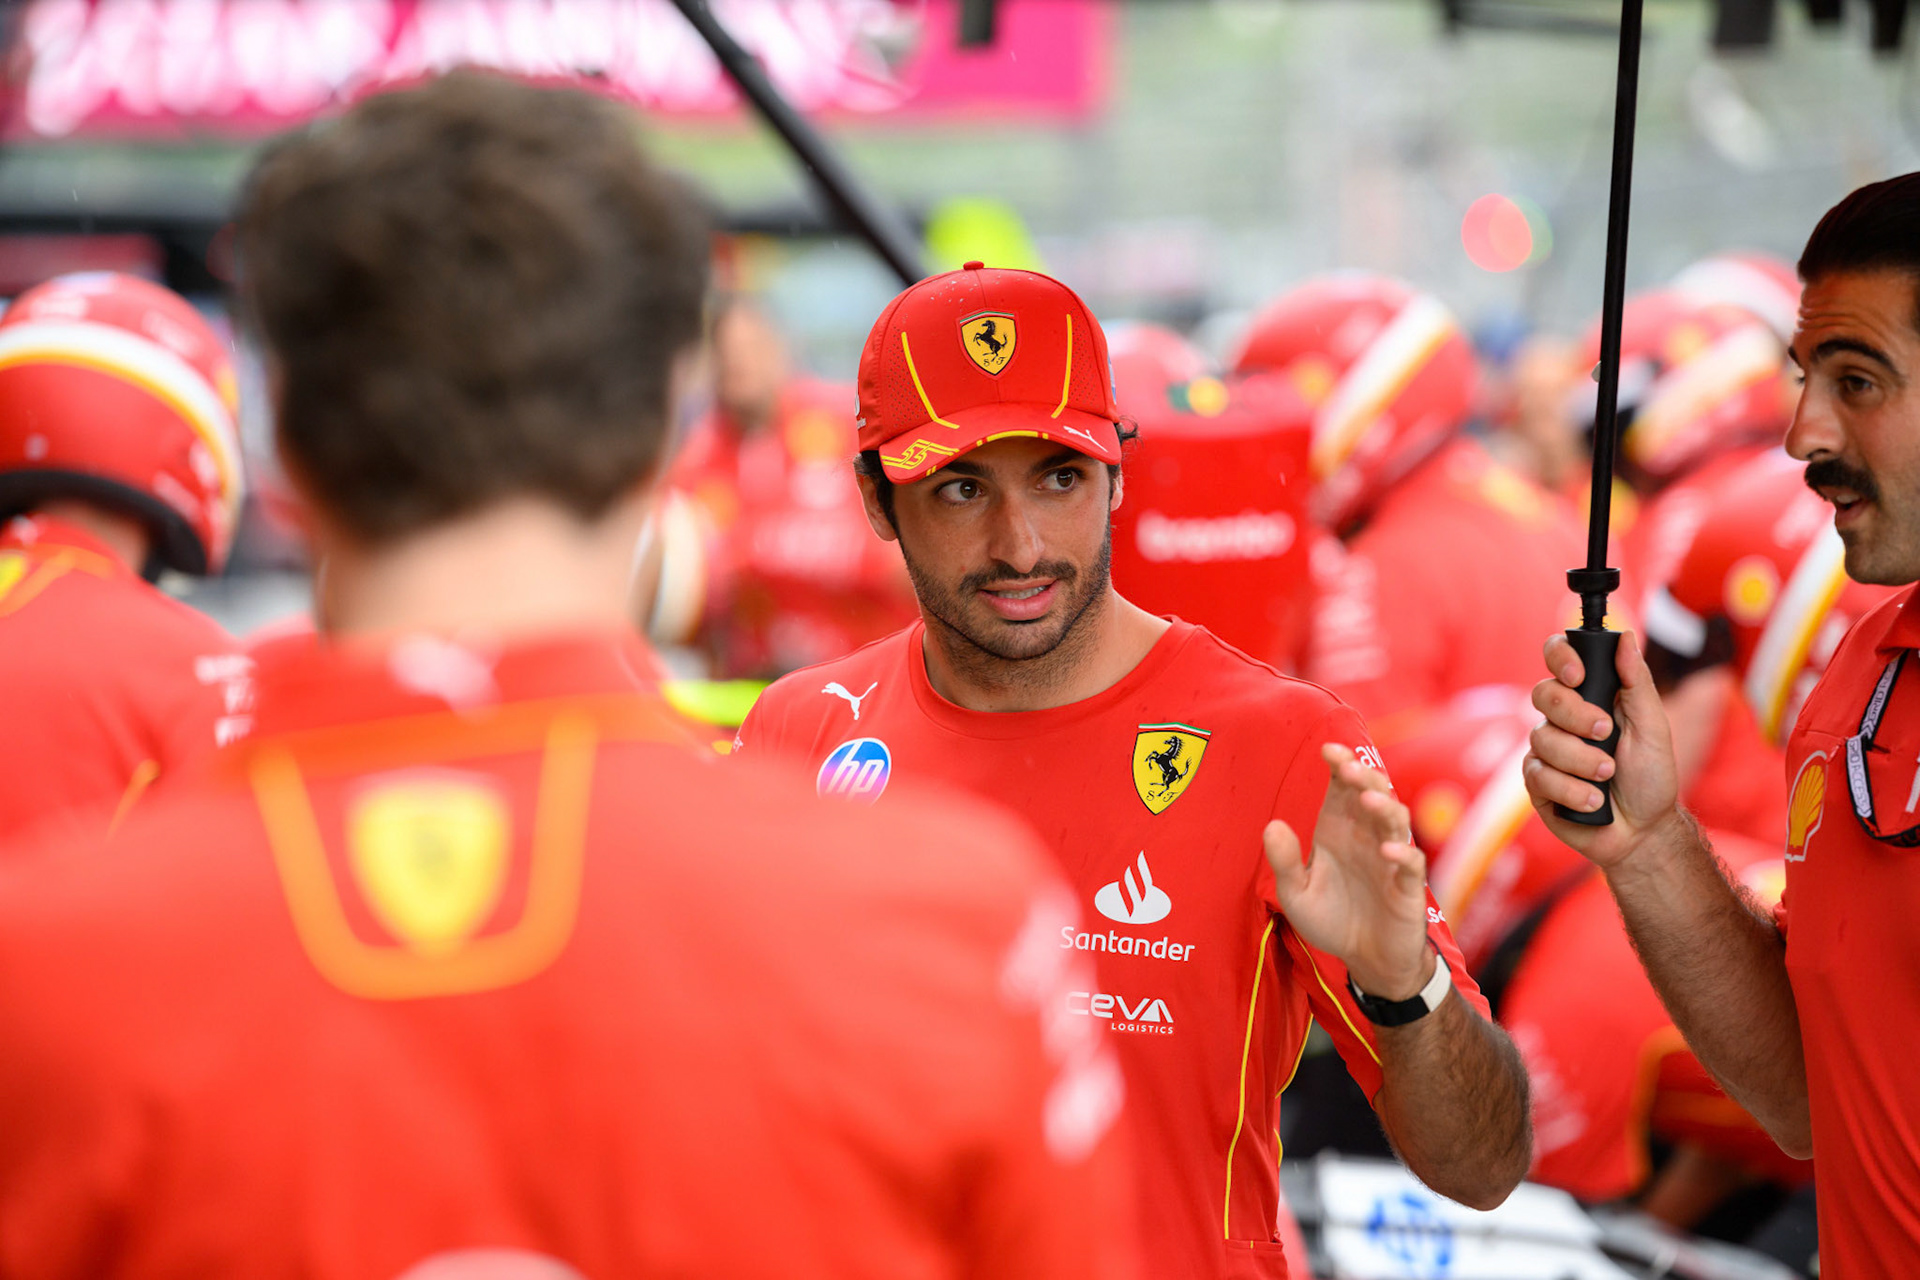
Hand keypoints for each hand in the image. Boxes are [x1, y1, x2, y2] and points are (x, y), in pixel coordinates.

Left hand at [1264, 744, 1432, 999]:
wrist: (1367, 960)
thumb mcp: (1297, 894)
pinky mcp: (1407, 887)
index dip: (1340, 765)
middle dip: (1362, 776)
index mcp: (1338, 831)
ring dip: (1384, 807)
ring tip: (1368, 799)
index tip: (1327, 750)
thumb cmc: (1332, 919)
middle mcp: (1366, 837)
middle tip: (1348, 767)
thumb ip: (1285, 862)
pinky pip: (1410, 864)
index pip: (1342, 788)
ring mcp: (1390, 859)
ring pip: (1395, 821)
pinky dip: (1401, 854)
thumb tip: (1272, 825)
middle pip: (1372, 794)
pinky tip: (1387, 851)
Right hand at [1523, 629, 1682, 870]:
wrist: (1642, 831)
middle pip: (1543, 694)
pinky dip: (1571, 788)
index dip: (1560, 657)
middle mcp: (1562, 719)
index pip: (1558, 657)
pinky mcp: (1536, 783)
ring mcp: (1546, 750)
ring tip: (1607, 777)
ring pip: (1542, 739)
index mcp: (1589, 696)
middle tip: (1606, 733)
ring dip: (1581, 761)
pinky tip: (1592, 800)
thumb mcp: (1654, 727)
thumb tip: (1625, 637)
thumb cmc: (1651, 778)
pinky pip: (1538, 775)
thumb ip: (1637, 682)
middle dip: (1575, 715)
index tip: (1578, 675)